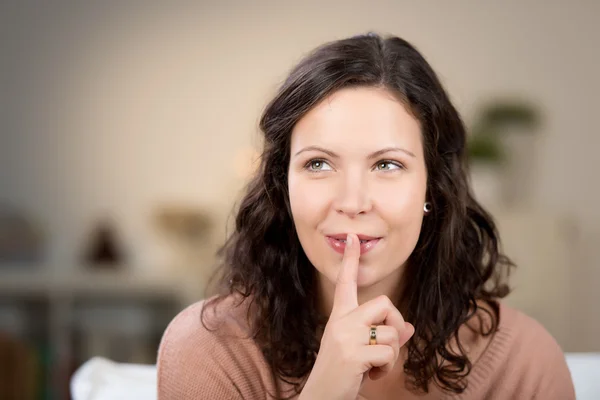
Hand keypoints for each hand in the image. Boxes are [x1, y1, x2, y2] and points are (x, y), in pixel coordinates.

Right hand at [300, 233, 413, 399]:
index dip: (351, 260)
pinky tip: (370, 374)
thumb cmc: (342, 372)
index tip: (353, 237)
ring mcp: (346, 336)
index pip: (345, 282)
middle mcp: (341, 321)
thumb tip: (410, 328)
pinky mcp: (352, 353)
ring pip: (392, 333)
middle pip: (385, 303)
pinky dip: (386, 369)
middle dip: (396, 325)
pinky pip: (389, 354)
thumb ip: (384, 336)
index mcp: (340, 316)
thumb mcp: (360, 349)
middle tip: (387, 345)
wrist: (321, 395)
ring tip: (373, 366)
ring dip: (391, 356)